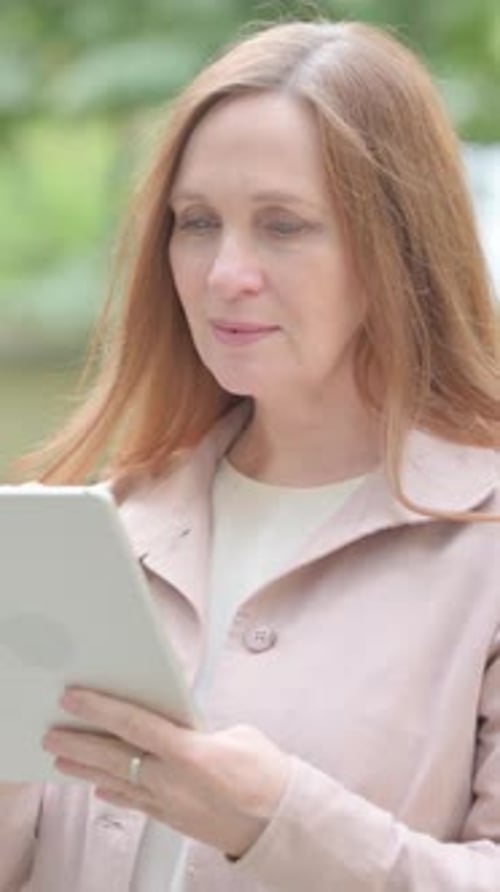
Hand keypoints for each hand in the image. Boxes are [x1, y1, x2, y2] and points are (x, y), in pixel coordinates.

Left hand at [42, 688, 291, 858]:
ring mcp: (170, 804)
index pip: (134, 725)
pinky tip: (99, 789)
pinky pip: (135, 804)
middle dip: (79, 744)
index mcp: (191, 752)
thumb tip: (177, 722)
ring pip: (118, 783)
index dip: (100, 708)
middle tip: (53, 732)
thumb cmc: (267, 775)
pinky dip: (114, 794)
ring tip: (62, 760)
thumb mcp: (237, 733)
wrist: (281, 823)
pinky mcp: (173, 819)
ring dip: (86, 770)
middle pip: (114, 758)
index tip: (75, 697)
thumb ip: (199, 727)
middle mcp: (173, 781)